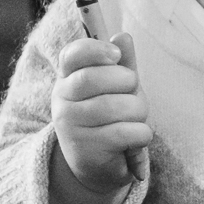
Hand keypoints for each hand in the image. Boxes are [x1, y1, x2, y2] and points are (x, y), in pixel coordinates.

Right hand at [52, 33, 150, 193]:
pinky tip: (135, 139)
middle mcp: (62, 100)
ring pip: (117, 107)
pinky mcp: (85, 149)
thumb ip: (122, 64)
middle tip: (133, 94)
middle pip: (96, 78)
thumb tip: (123, 36)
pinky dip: (141, 134)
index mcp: (68, 78)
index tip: (116, 55)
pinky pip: (126, 132)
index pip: (72, 54)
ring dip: (139, 112)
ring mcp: (70, 125)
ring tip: (135, 120)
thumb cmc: (110, 119)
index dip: (96, 49)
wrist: (97, 167)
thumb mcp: (117, 89)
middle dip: (128, 83)